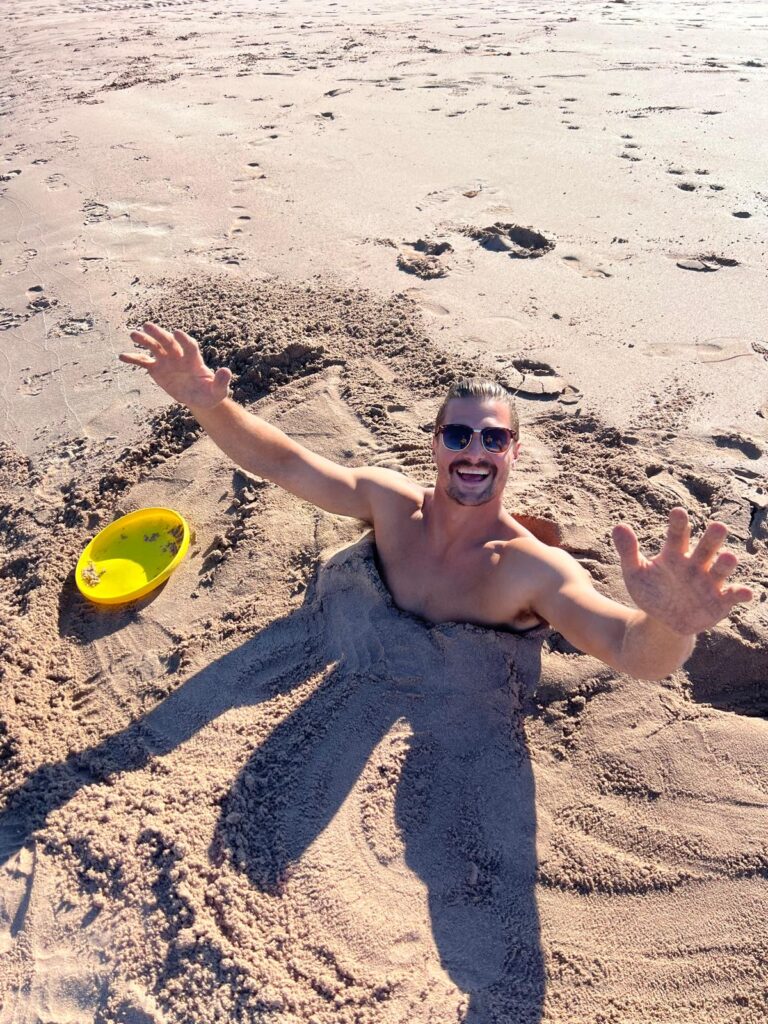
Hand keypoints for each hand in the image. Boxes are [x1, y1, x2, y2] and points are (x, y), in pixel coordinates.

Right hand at [119, 322, 231, 409]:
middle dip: (159, 334)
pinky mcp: (156, 369)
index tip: (177, 333)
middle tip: (147, 326)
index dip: (184, 340)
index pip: (189, 346)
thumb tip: (226, 371)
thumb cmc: (209, 394)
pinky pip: (144, 362)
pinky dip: (134, 358)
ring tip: (133, 334)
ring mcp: (166, 361)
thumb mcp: (218, 392)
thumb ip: (221, 382)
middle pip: (169, 342)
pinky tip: (122, 356)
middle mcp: (179, 357)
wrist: (197, 398)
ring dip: (144, 340)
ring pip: (154, 348)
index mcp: (194, 360)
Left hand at [612, 507, 752, 634]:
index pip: (678, 535)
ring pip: (721, 569)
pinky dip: (740, 593)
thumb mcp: (635, 573)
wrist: (662, 621)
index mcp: (675, 554)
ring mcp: (709, 582)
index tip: (677, 512)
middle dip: (712, 538)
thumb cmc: (651, 591)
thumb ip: (628, 551)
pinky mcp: (720, 602)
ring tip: (727, 557)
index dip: (678, 524)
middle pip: (706, 547)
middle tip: (717, 526)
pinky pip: (732, 595)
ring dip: (725, 563)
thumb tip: (618, 526)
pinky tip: (746, 593)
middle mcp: (696, 564)